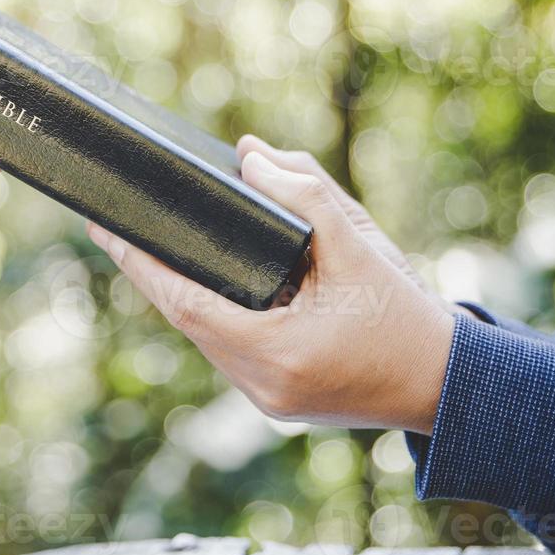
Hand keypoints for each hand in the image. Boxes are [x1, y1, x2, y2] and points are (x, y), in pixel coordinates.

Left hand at [87, 136, 455, 432]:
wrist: (449, 383)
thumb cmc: (407, 315)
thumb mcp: (360, 245)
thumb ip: (307, 194)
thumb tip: (249, 155)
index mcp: (278, 354)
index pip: (186, 304)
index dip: (140, 264)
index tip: (105, 227)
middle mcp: (262, 386)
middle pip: (188, 321)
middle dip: (151, 273)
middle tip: (114, 225)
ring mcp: (267, 399)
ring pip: (205, 337)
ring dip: (180, 293)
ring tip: (146, 245)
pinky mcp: (276, 397)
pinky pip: (228, 348)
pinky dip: (212, 311)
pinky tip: (197, 278)